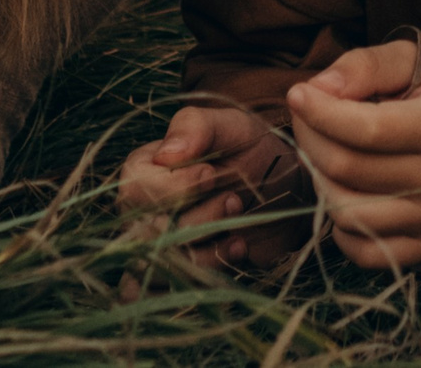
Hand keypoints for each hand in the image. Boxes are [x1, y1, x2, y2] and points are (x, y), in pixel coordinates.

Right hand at [118, 104, 305, 270]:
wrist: (285, 191)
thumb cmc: (252, 151)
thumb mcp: (231, 126)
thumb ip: (196, 127)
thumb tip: (166, 155)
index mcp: (142, 169)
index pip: (135, 188)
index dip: (177, 187)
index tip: (213, 173)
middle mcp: (139, 211)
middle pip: (147, 230)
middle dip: (200, 217)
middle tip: (235, 200)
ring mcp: (154, 247)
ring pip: (158, 265)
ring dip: (207, 247)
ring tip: (239, 223)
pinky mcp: (176, 276)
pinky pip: (163, 294)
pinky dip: (205, 274)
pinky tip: (238, 249)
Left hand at [285, 43, 420, 270]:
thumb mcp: (415, 60)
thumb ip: (365, 65)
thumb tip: (317, 89)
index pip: (364, 130)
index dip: (319, 112)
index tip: (299, 93)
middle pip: (345, 169)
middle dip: (310, 138)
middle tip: (307, 116)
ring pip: (346, 212)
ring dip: (319, 179)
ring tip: (327, 150)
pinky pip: (362, 251)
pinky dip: (340, 225)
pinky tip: (345, 191)